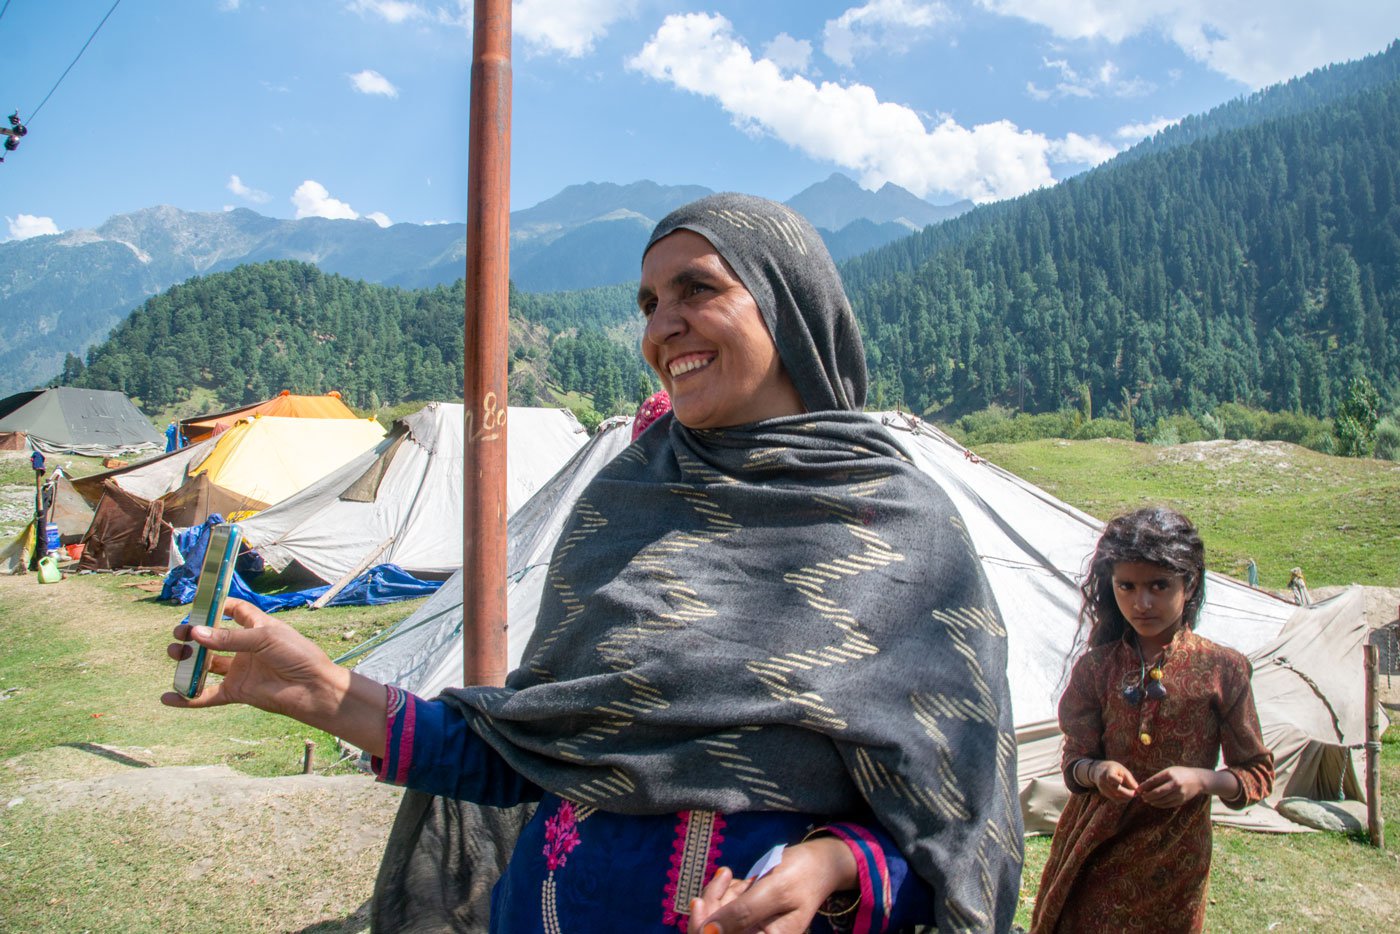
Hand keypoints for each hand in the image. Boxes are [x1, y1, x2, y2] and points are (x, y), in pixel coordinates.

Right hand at [161, 598, 387, 755]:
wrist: (314, 688)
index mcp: (256, 627)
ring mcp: (239, 669)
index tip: (197, 604)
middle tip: (179, 634)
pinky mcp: (237, 691)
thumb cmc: (298, 656)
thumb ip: (230, 638)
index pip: (234, 610)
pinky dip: (188, 698)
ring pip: (205, 664)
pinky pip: (206, 696)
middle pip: (211, 638)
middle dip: (193, 634)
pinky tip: (168, 697)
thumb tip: (195, 633)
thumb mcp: (265, 639)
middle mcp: (245, 647)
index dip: (216, 605)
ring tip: (175, 655)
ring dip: (187, 661)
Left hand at [689, 837, 856, 933]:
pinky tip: (731, 875)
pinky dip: (722, 888)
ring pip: (715, 915)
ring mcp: (749, 926)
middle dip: (712, 903)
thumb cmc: (802, 874)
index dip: (704, 928)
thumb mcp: (775, 891)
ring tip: (729, 873)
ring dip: (717, 892)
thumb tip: (710, 932)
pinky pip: (721, 905)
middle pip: (715, 931)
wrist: (818, 862)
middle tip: (723, 876)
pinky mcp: (745, 913)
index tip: (698, 901)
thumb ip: (744, 913)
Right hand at [1089, 759, 1138, 801]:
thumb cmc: (1114, 769)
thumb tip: (1138, 790)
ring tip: (1133, 795)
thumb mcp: (1122, 770)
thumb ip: (1130, 780)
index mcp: (1107, 772)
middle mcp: (1103, 780)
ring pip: (1115, 797)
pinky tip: (1127, 797)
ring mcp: (1102, 787)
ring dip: (1125, 798)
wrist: (1099, 769)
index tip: (1127, 783)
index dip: (1118, 781)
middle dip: (1128, 794)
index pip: (1111, 777)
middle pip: (1116, 790)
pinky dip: (1121, 799)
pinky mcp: (1103, 793)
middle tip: (1136, 794)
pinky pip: (1114, 799)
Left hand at [1137, 766, 1214, 807]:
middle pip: (1157, 792)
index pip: (1153, 781)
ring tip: (1147, 800)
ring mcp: (1179, 792)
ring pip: (1162, 800)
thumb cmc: (1180, 773)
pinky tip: (1155, 803)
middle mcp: (1175, 783)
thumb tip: (1145, 786)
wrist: (1198, 780)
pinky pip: (1168, 804)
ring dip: (1153, 801)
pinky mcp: (1182, 800)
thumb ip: (1159, 777)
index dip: (1144, 786)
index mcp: (1170, 774)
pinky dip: (1160, 805)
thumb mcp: (1170, 770)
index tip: (1138, 789)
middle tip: (1142, 797)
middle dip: (1148, 796)